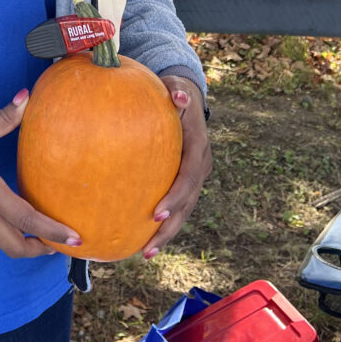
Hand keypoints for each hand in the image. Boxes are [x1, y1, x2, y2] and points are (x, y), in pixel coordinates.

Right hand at [0, 90, 82, 258]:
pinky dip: (4, 235)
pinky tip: (9, 221)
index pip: (28, 221)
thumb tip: (27, 96)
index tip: (76, 239)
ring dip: (22, 244)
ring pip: (0, 244)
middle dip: (40, 249)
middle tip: (59, 242)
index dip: (54, 232)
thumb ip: (6, 117)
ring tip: (39, 236)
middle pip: (16, 248)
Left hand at [141, 74, 211, 259]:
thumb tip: (179, 97)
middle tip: (148, 245)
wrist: (186, 96)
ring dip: (166, 234)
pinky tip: (140, 239)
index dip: (175, 196)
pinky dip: (161, 224)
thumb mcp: (176, 87)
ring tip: (144, 253)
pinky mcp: (185, 182)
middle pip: (187, 203)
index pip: (188, 176)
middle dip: (169, 226)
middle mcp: (200, 165)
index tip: (155, 212)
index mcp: (198, 147)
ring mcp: (195, 176)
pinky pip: (175, 206)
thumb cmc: (174, 92)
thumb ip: (175, 92)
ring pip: (183, 211)